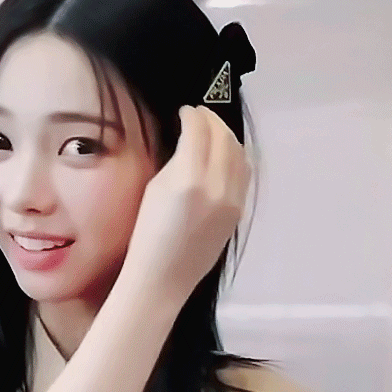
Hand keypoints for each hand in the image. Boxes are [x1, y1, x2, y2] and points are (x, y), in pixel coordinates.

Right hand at [121, 105, 250, 306]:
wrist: (163, 280)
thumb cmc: (147, 237)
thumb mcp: (155, 191)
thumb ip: (177, 162)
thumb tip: (190, 141)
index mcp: (189, 179)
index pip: (199, 131)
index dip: (192, 116)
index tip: (185, 111)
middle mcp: (217, 187)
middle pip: (223, 138)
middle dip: (212, 121)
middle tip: (199, 115)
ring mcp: (233, 200)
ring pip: (240, 154)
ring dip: (226, 136)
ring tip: (213, 131)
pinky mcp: (239, 212)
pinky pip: (244, 174)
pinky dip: (235, 157)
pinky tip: (223, 156)